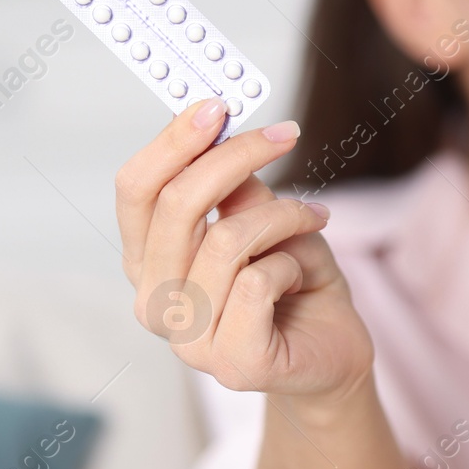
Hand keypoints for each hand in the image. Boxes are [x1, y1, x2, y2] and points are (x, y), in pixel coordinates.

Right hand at [114, 98, 373, 399]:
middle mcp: (154, 301)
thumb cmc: (293, 281)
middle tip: (286, 134)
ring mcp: (187, 340)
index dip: (171, 142)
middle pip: (176, 207)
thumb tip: (218, 126)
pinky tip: (302, 276)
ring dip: (283, 216)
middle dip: (235, 157)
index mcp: (148, 260)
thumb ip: (232, 186)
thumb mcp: (262, 218)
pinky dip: (291, 263)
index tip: (216, 105)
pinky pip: (257, 283)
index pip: (135, 190)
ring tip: (311, 218)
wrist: (333, 350)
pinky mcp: (232, 363)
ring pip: (226, 240)